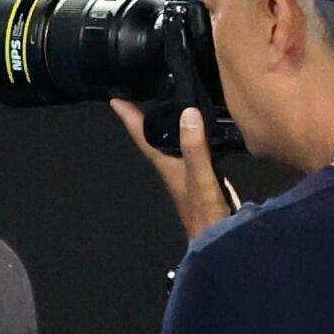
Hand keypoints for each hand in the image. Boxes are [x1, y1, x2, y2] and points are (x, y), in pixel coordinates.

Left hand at [111, 98, 231, 243]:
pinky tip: (196, 128)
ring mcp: (186, 173)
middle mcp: (172, 167)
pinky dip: (187, 134)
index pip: (143, 136)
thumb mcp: (201, 178)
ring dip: (166, 124)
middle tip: (139, 92)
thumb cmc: (205, 213)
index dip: (130, 117)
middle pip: (153, 137)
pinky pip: (189, 148)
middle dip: (145, 115)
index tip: (115, 98)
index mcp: (166, 165)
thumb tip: (187, 112)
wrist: (218, 242)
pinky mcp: (201, 176)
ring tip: (166, 101)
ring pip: (170, 142)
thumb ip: (194, 148)